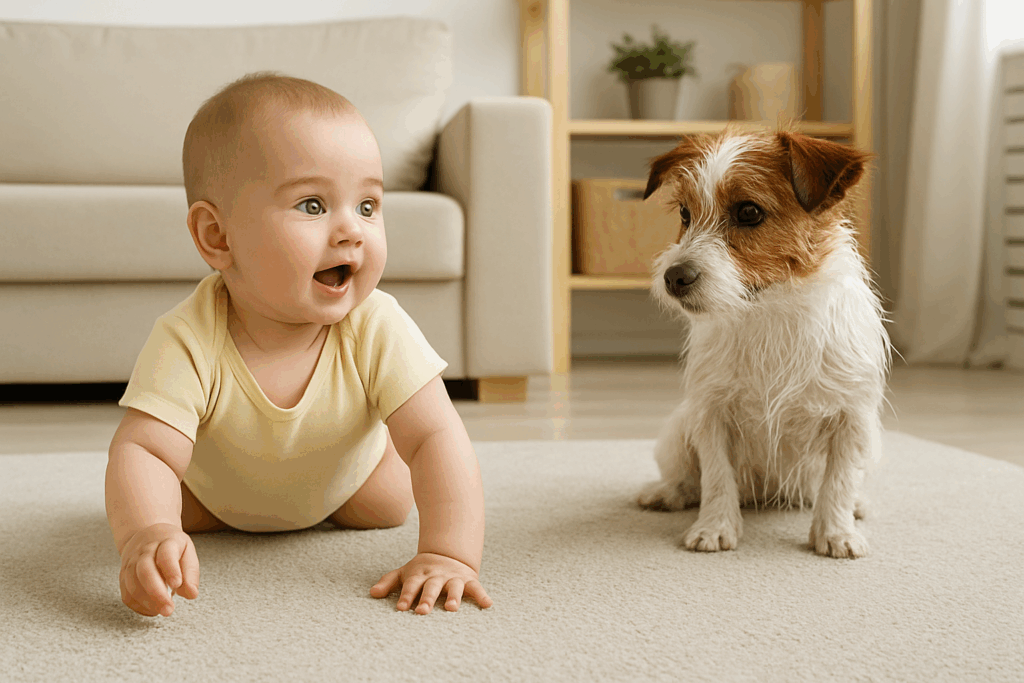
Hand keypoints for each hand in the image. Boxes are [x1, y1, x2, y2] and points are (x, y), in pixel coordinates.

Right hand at [118, 523, 198, 616]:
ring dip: (147, 602)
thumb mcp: (187, 552)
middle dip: (156, 593)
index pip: (166, 554)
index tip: (177, 584)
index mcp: (166, 542)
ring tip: (163, 611)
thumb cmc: (172, 546)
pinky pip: (126, 594)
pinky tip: (152, 610)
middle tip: (169, 609)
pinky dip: (138, 606)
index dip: (171, 570)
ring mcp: (131, 563)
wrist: (146, 536)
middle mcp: (145, 551)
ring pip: (133, 584)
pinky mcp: (123, 576)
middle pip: (145, 571)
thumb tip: (191, 594)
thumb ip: (190, 573)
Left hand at [370, 552, 492, 613]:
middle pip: (431, 587)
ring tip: (451, 609)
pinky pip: (477, 588)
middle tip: (422, 612)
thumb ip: (389, 582)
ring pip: (454, 587)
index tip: (401, 608)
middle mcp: (437, 576)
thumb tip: (372, 593)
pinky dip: (482, 596)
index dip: (406, 596)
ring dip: (453, 597)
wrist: (448, 553)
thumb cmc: (422, 570)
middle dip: (427, 599)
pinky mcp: (469, 580)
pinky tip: (487, 605)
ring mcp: (453, 577)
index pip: (411, 585)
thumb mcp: (405, 572)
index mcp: (420, 574)